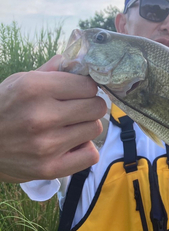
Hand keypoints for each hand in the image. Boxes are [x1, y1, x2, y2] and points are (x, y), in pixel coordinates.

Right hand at [0, 55, 106, 181]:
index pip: (88, 85)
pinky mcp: (49, 168)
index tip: (79, 93)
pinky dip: (84, 150)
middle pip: (96, 107)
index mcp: (34, 89)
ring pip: (95, 128)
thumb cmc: (1, 109)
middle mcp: (42, 116)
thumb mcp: (17, 82)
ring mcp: (46, 145)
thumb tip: (77, 61)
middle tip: (77, 110)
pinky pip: (91, 155)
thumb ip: (50, 72)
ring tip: (69, 128)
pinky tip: (71, 146)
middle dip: (89, 106)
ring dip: (86, 127)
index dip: (86, 88)